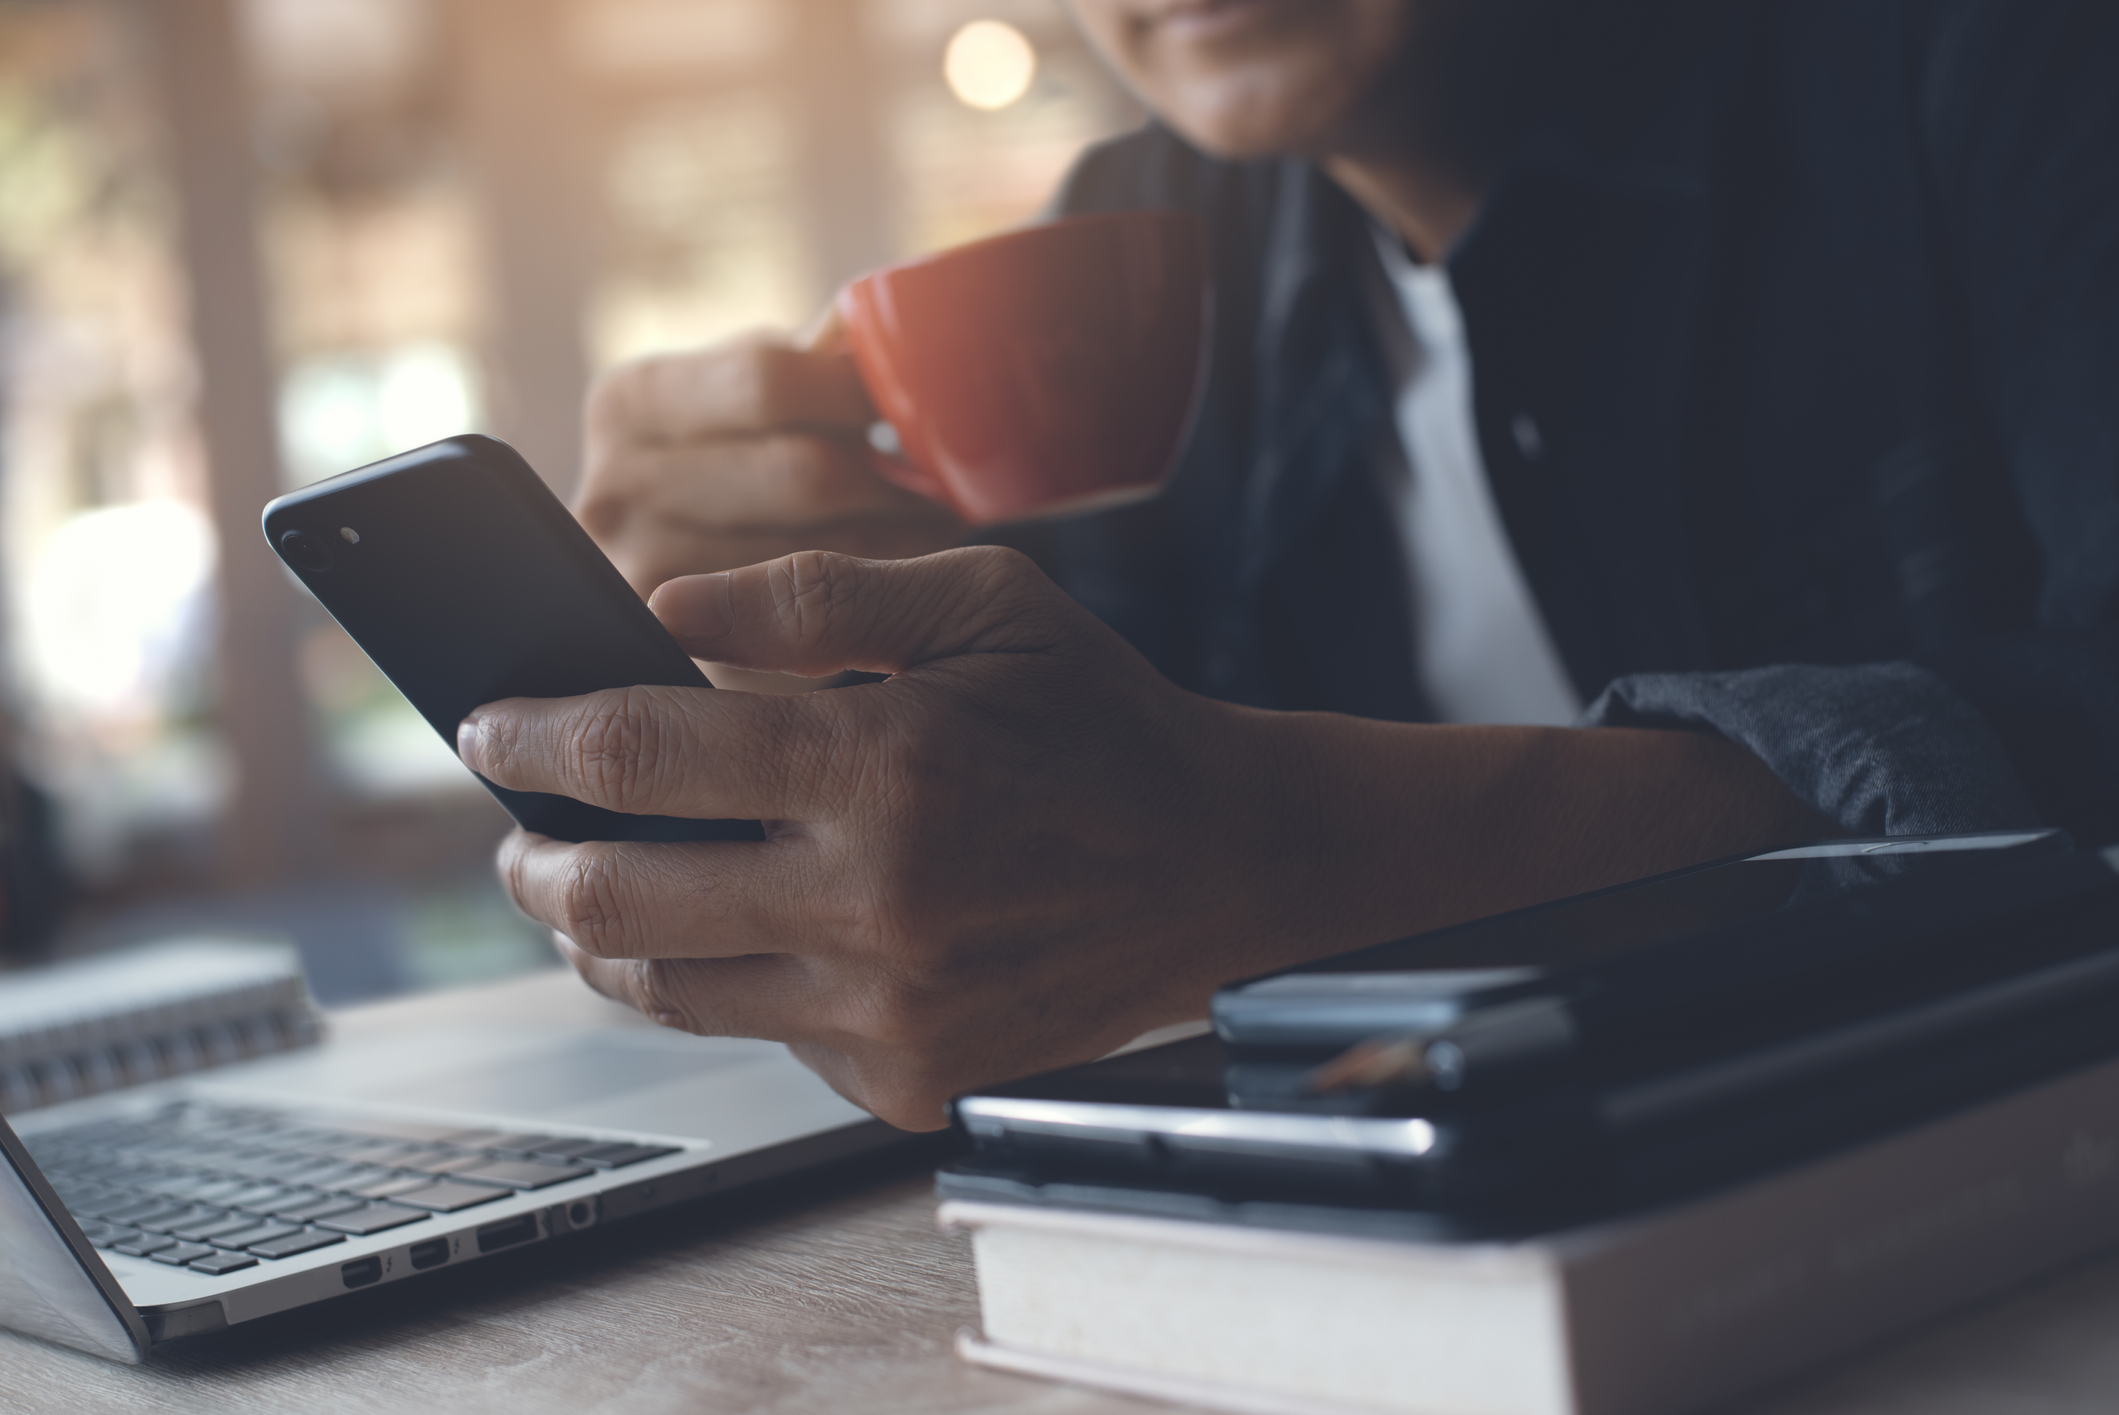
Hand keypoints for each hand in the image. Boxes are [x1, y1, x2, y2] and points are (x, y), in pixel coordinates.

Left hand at [459, 547, 1289, 1129]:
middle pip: (614, 895)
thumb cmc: (1100, 720)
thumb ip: (817, 592)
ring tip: (594, 888)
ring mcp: (888, 1010)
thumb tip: (666, 604)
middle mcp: (874, 902)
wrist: (1223, 868)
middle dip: (531, 860)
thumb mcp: (983, 604)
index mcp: (883, 764)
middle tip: (517, 834)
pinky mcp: (904, 1079)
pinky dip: (727, 982)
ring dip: (599, 935)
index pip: (638, 753)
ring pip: (666, 987)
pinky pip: (760, 1037)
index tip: (484, 726)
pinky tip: (749, 933)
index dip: (530, 736)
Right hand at [576, 318, 965, 600]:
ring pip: (825, 557)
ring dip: (902, 540)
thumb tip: (880, 315)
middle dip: (897, 475)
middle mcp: (612, 495)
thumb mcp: (756, 390)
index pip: (772, 380)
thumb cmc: (742, 460)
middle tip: (952, 478)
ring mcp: (640, 586)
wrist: (682, 583)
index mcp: (628, 402)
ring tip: (938, 526)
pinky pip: (813, 635)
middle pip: (807, 473)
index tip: (923, 404)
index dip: (867, 391)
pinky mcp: (685, 664)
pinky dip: (873, 605)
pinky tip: (900, 584)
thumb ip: (811, 355)